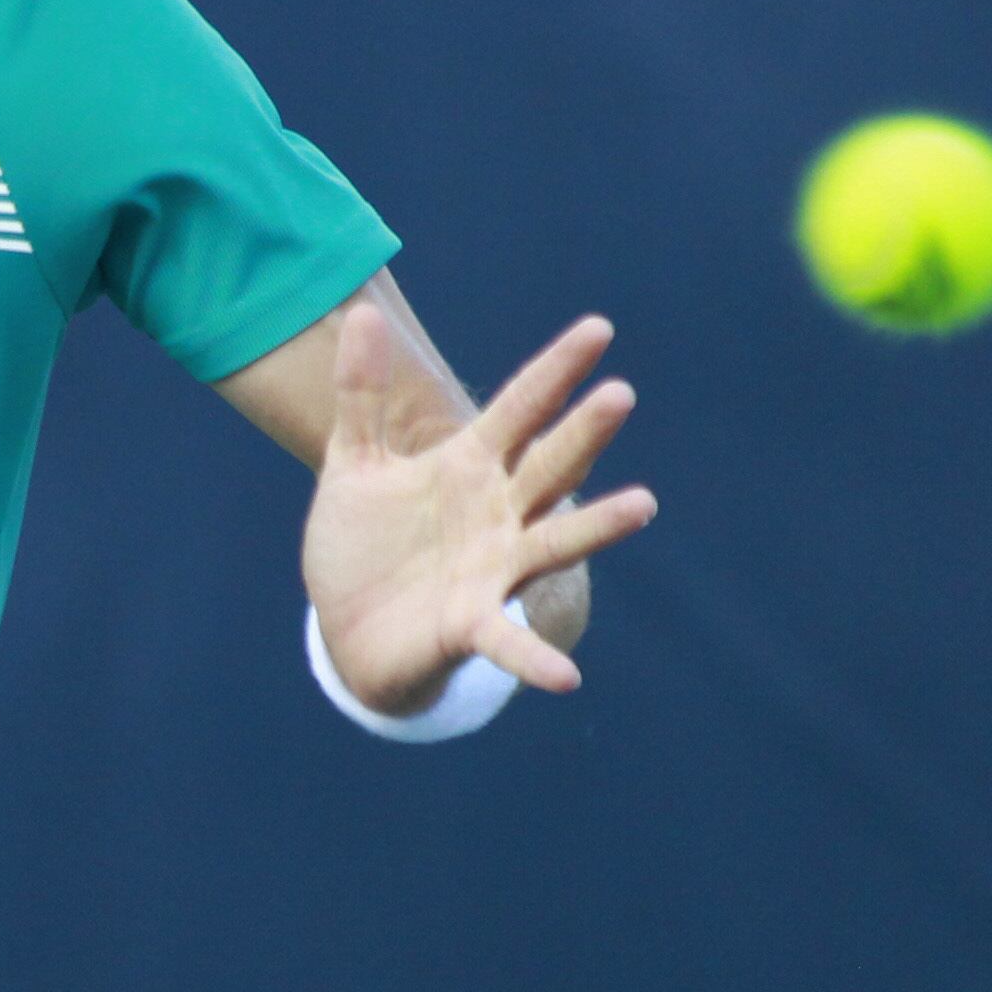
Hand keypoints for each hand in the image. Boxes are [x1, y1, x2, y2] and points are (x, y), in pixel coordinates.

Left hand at [301, 302, 654, 713]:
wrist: (348, 626)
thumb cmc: (365, 541)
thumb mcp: (356, 463)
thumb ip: (361, 395)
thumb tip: (362, 312)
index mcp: (469, 466)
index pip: (519, 409)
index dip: (555, 371)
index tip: (599, 328)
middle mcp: (497, 513)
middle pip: (548, 466)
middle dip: (581, 434)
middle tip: (619, 394)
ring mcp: (492, 569)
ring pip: (552, 542)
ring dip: (596, 527)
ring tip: (643, 505)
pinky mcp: (470, 625)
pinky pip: (507, 642)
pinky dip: (533, 660)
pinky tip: (565, 678)